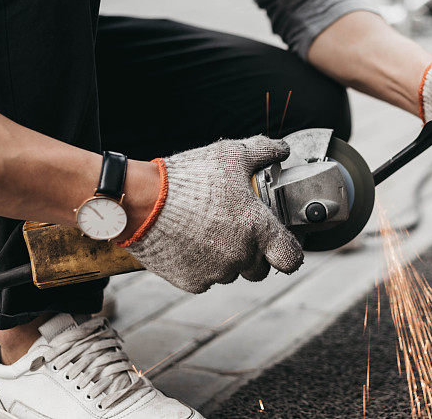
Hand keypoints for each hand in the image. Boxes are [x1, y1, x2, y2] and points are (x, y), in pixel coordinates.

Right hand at [122, 135, 302, 292]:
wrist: (140, 201)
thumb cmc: (188, 177)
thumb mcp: (230, 154)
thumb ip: (263, 151)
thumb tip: (282, 149)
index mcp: (257, 228)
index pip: (291, 258)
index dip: (288, 252)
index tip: (280, 243)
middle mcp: (241, 255)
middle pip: (260, 268)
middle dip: (253, 252)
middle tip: (236, 229)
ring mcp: (216, 273)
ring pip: (232, 273)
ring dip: (226, 258)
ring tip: (208, 230)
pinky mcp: (192, 282)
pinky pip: (205, 279)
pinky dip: (201, 265)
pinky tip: (189, 242)